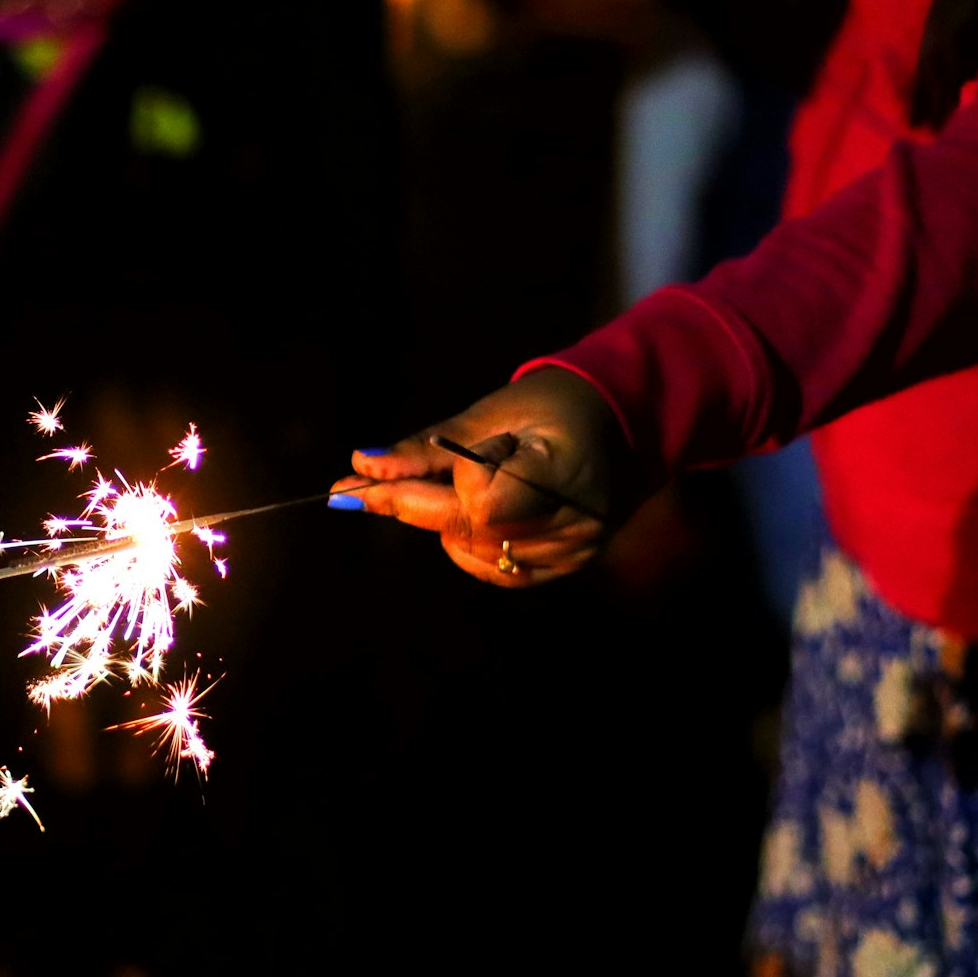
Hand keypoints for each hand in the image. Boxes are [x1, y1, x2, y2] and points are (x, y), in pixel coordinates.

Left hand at [330, 368, 639, 585]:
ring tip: (456, 482)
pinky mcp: (569, 566)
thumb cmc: (552, 405)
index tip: (406, 468)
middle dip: (414, 507)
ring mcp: (574, 551)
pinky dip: (468, 545)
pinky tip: (467, 517)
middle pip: (469, 531)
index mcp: (563, 470)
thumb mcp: (488, 415)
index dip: (443, 485)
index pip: (481, 503)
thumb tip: (358, 466)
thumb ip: (426, 449)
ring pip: (474, 554)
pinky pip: (497, 571)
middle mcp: (575, 522)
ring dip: (444, 523)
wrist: (626, 420)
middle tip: (351, 492)